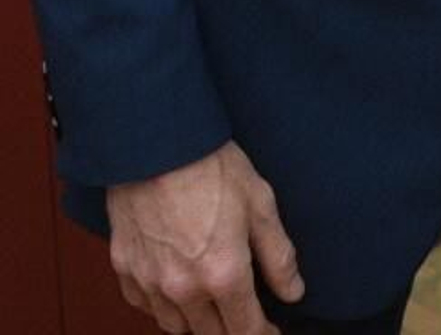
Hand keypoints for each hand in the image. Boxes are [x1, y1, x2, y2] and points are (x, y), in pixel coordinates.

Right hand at [107, 141, 303, 334]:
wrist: (156, 145)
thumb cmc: (212, 168)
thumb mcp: (261, 204)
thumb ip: (278, 255)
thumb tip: (293, 291)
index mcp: (223, 274)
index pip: (245, 330)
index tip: (272, 333)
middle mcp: (184, 289)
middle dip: (232, 331)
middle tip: (246, 317)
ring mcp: (150, 283)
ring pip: (176, 327)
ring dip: (197, 323)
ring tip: (214, 304)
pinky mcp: (125, 271)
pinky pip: (146, 307)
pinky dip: (164, 306)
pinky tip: (177, 288)